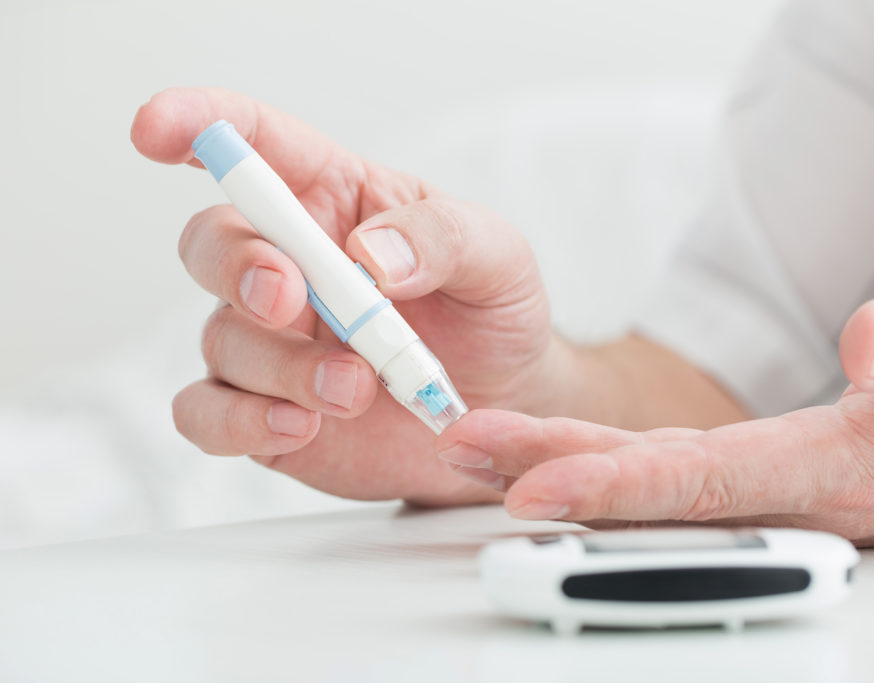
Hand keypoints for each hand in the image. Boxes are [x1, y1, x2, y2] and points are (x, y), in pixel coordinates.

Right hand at [131, 87, 561, 504]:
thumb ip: (444, 239)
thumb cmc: (492, 315)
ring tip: (356, 388)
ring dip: (281, 365)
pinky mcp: (263, 410)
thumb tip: (370, 254)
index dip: (198, 125)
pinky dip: (241, 422)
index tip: (157, 130)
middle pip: (211, 242)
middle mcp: (289, 265)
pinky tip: (300, 425)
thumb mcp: (498, 257)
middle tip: (291, 296)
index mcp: (334, 200)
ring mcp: (271, 342)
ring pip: (221, 338)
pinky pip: (206, 414)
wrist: (505, 406)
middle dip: (238, 266)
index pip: (254, 142)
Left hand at [438, 298, 873, 551]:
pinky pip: (668, 476)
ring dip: (560, 467)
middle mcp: (785, 494)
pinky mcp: (763, 476)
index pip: (703, 481)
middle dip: (549, 471)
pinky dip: (604, 468)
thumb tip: (869, 335)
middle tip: (461, 448)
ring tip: (480, 451)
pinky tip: (557, 461)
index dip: (612, 486)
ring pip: (648, 484)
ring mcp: (768, 492)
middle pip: (648, 488)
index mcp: (833, 472)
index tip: (531, 487)